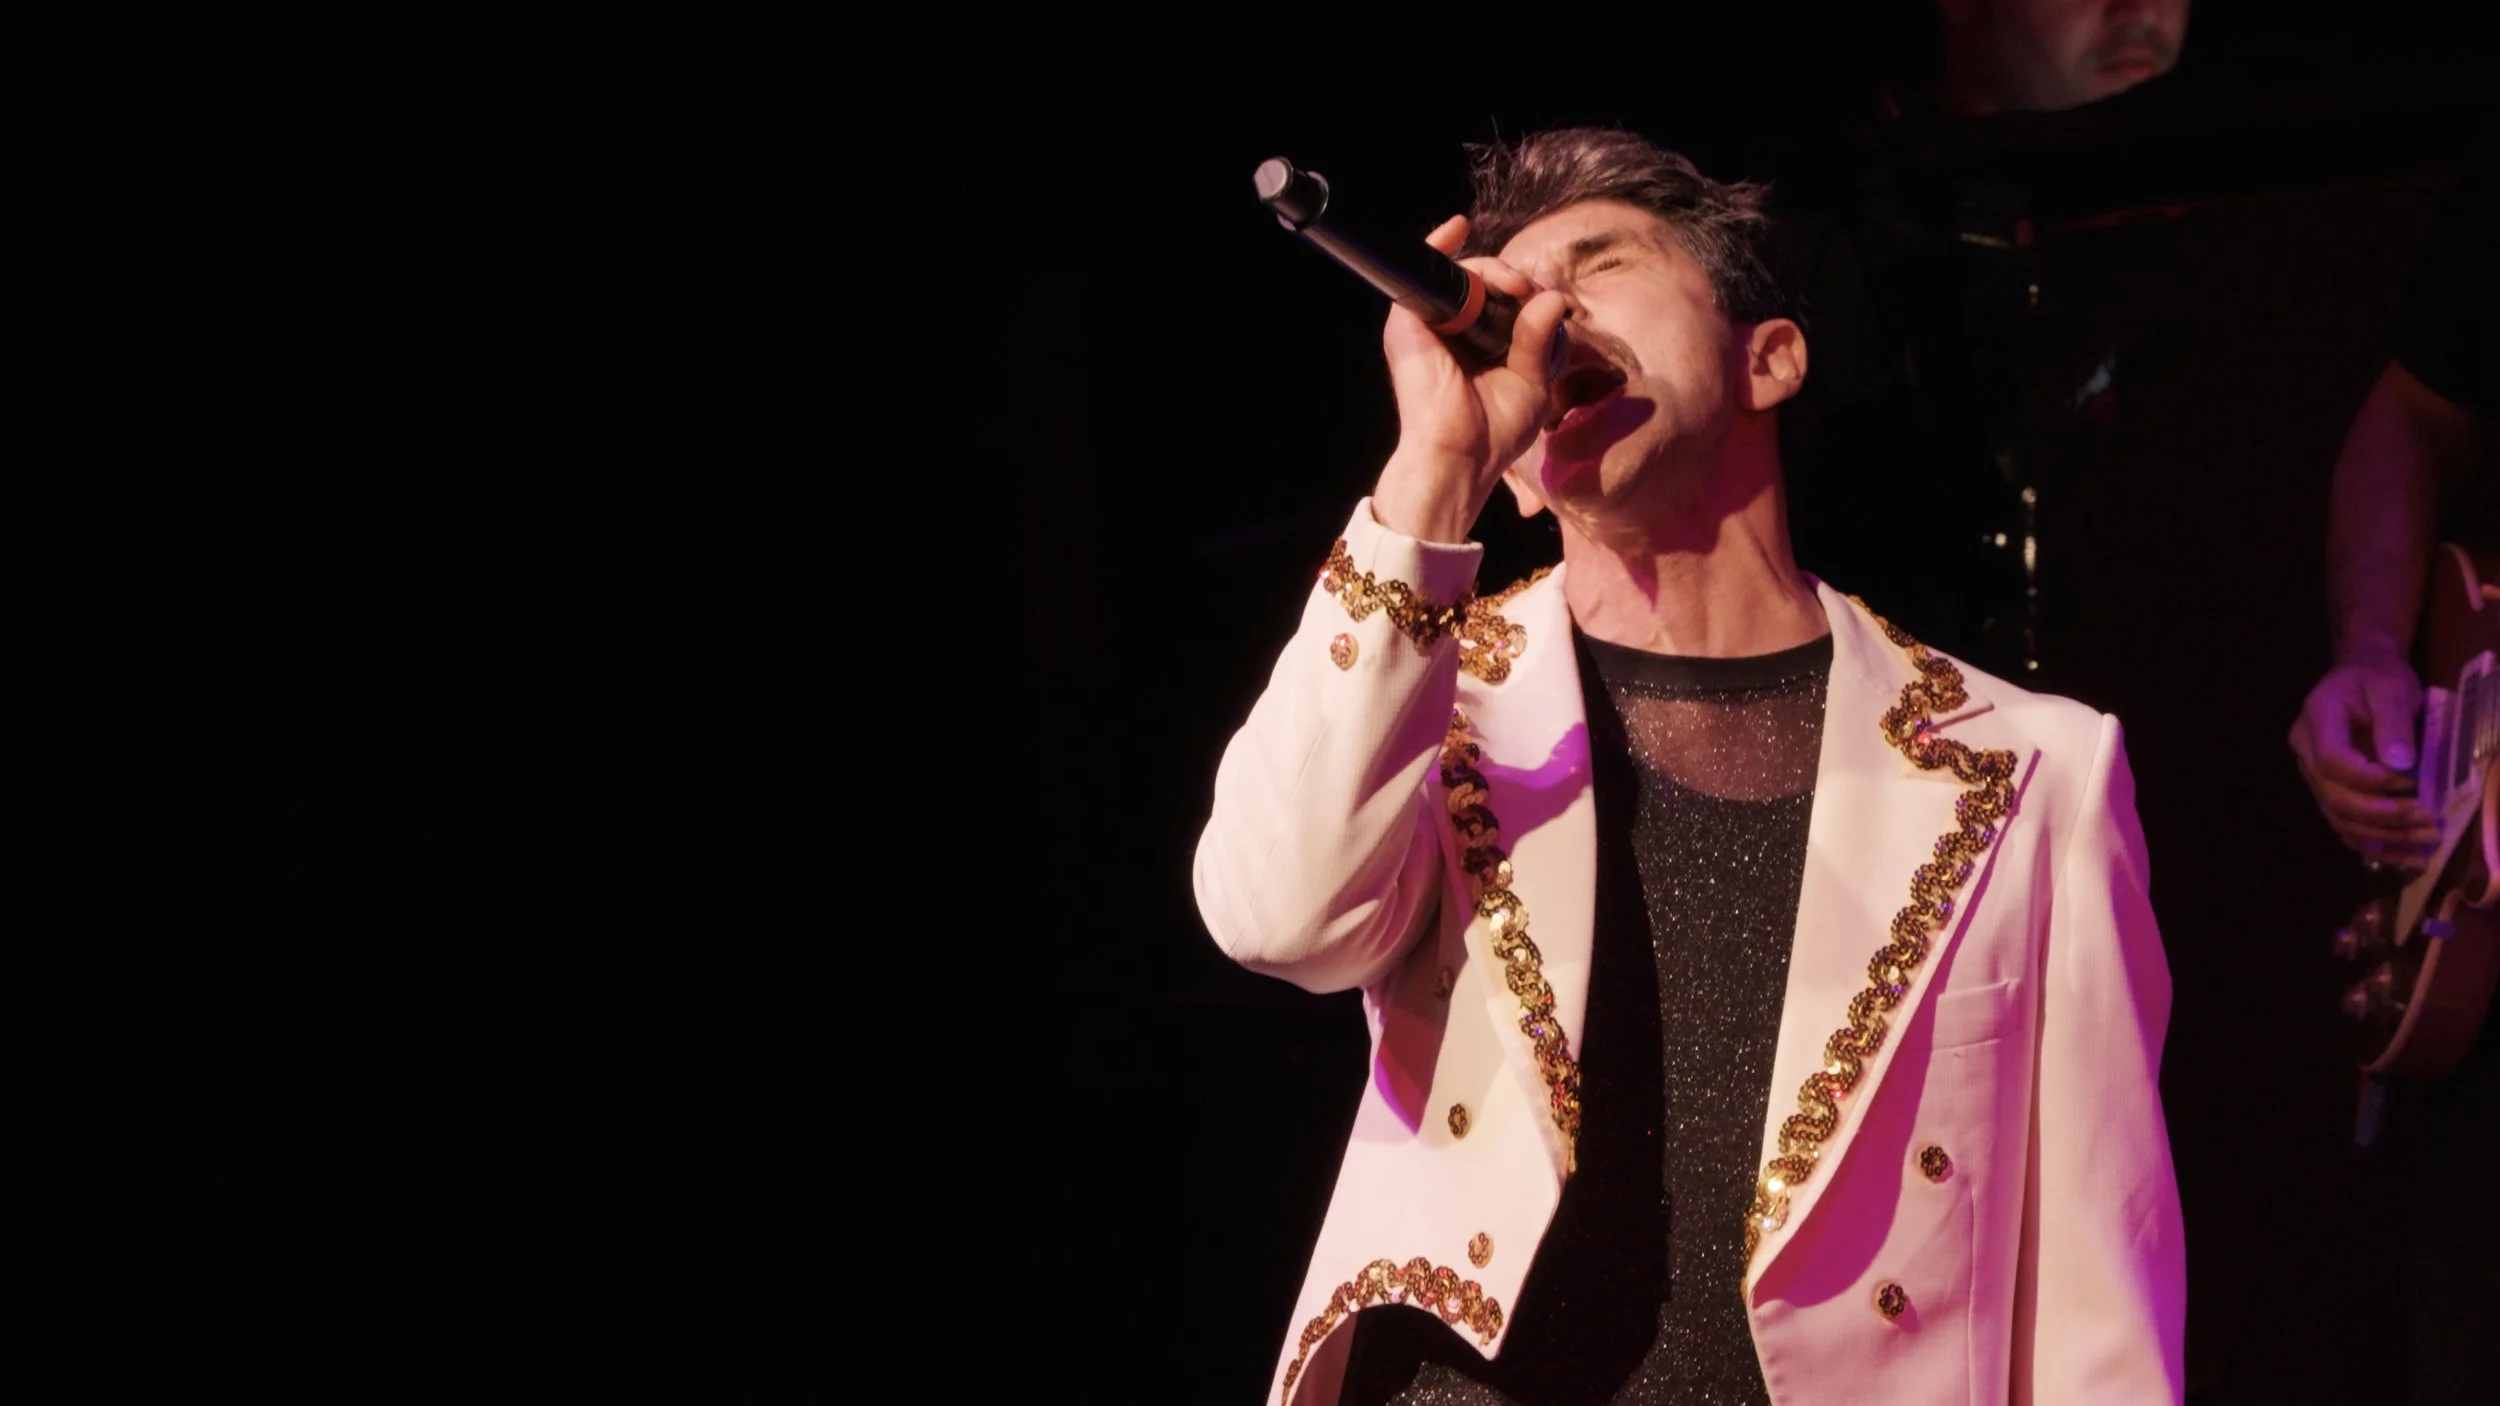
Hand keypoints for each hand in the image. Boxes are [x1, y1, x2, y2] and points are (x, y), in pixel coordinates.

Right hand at [1369, 215, 1572, 543]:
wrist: (1460, 456)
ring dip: (1496, 270)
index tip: (1558, 304)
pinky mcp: (1410, 321)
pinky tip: (1459, 226)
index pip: (1511, 302)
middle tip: (1530, 294)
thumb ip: (1542, 340)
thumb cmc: (1494, 431)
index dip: (1534, 295)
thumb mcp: (1533, 383)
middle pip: (1490, 283)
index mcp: (1486, 345)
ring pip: (1466, 274)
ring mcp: (1434, 323)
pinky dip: (1440, 242)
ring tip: (1515, 286)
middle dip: (1518, 281)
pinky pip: (1424, 271)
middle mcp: (1458, 330)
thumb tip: (1554, 297)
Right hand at [2288, 652, 2440, 868]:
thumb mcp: (2391, 688)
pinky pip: (2346, 828)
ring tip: (2427, 842)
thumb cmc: (2376, 678)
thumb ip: (2393, 723)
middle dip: (2384, 815)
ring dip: (2385, 836)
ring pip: (2341, 819)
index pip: (2332, 761)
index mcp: (2316, 721)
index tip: (2411, 781)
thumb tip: (2402, 766)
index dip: (2370, 779)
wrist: (2361, 676)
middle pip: (2335, 797)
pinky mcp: (2330, 793)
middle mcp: (2307, 754)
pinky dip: (2377, 847)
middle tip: (2429, 818)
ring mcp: (2315, 778)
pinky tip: (2408, 857)